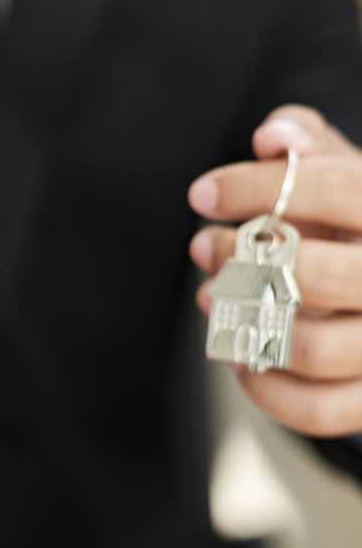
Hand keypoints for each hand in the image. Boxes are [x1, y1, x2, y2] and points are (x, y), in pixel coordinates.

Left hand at [188, 105, 361, 437]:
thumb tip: (273, 136)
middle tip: (201, 246)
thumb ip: (311, 144)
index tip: (201, 195)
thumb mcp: (345, 174)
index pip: (335, 188)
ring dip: (243, 323)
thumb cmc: (356, 219)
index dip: (257, 187)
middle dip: (238, 258)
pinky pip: (320, 411)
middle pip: (315, 273)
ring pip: (312, 348)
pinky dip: (267, 390)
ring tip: (208, 298)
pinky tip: (240, 357)